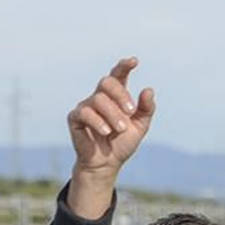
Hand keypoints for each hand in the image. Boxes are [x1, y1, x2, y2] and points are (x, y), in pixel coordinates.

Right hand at [66, 57, 154, 216]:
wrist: (108, 163)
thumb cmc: (122, 143)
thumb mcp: (140, 126)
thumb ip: (146, 109)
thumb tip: (149, 89)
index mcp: (116, 97)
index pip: (118, 76)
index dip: (124, 66)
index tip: (134, 61)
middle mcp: (99, 97)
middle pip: (107, 82)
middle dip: (121, 95)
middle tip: (130, 111)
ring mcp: (86, 106)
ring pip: (99, 99)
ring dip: (113, 115)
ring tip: (119, 129)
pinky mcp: (75, 117)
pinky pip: (85, 113)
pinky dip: (98, 122)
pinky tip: (106, 132)